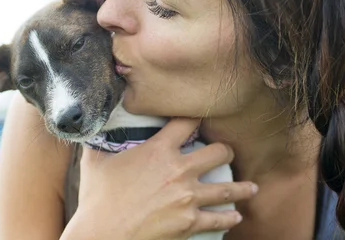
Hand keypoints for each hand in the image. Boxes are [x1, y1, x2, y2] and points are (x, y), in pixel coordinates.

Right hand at [61, 118, 257, 239]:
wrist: (101, 236)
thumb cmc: (96, 199)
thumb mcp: (95, 162)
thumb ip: (100, 141)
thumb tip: (93, 125)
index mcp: (158, 150)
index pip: (187, 122)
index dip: (197, 116)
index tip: (202, 117)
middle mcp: (179, 170)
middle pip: (219, 152)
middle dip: (226, 151)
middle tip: (226, 154)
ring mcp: (188, 198)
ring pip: (228, 188)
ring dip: (242, 187)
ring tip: (251, 187)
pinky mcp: (190, 223)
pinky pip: (219, 218)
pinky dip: (230, 217)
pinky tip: (235, 216)